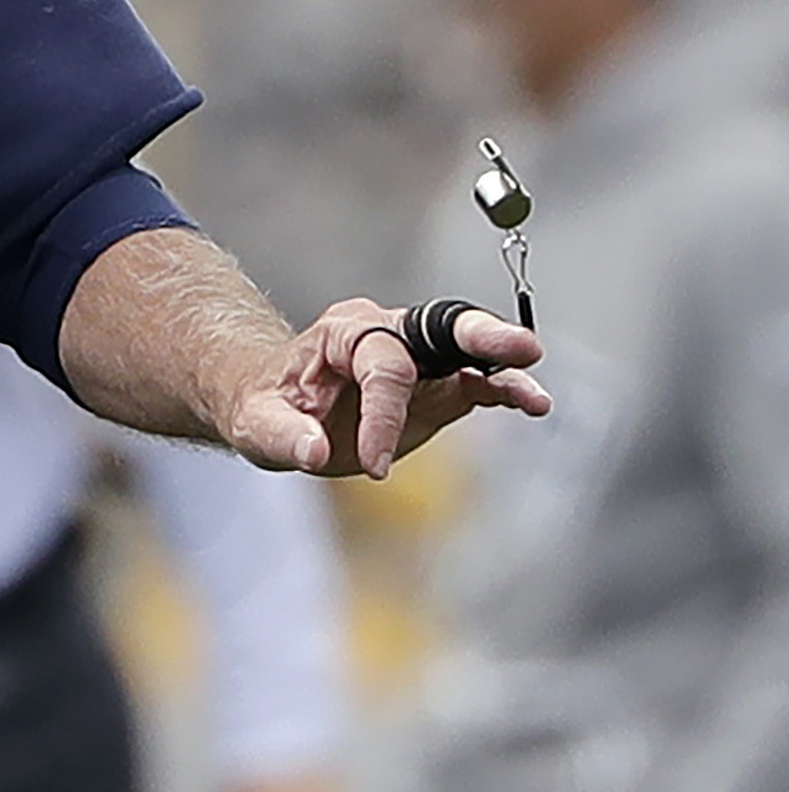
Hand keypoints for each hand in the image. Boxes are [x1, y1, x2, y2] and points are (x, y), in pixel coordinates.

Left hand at [223, 298, 549, 478]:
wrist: (272, 403)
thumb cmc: (263, 405)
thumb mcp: (256, 423)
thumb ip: (284, 436)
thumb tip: (315, 453)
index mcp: (342, 332)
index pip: (381, 368)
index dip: (384, 417)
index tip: (374, 464)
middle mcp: (386, 334)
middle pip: (440, 327)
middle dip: (481, 336)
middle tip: (522, 349)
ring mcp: (415, 360)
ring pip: (467, 355)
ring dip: (504, 372)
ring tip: (537, 398)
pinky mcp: (434, 390)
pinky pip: (474, 385)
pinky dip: (501, 393)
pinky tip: (530, 405)